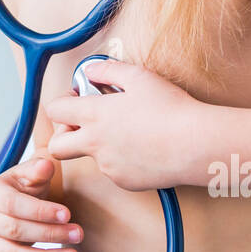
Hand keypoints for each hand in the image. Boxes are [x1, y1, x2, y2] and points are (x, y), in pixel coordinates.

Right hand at [0, 154, 81, 251]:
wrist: (12, 207)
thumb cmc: (23, 190)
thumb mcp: (31, 175)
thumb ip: (38, 169)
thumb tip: (46, 165)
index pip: (13, 205)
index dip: (41, 211)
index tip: (67, 214)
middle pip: (13, 231)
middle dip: (49, 234)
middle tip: (78, 234)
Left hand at [44, 58, 209, 191]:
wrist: (195, 144)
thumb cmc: (171, 108)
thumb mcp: (138, 77)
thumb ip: (107, 71)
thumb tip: (90, 71)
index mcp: (95, 115)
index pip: (55, 110)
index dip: (62, 102)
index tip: (77, 98)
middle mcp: (95, 143)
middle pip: (57, 146)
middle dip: (63, 134)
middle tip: (82, 125)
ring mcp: (108, 166)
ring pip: (90, 157)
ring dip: (99, 145)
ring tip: (129, 131)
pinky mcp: (124, 181)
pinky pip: (113, 170)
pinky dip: (121, 159)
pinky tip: (143, 147)